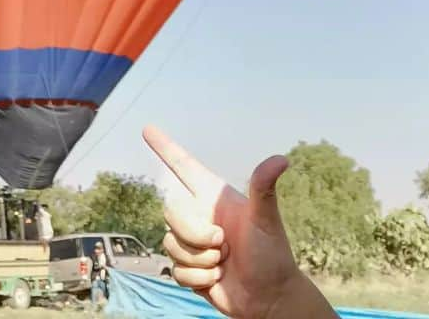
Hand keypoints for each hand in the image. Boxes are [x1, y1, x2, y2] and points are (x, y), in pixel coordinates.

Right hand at [143, 125, 334, 318]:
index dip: (165, 147)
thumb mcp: (266, 219)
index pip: (184, 166)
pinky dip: (198, 278)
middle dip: (194, 232)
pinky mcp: (189, 268)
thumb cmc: (272, 255)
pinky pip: (176, 270)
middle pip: (171, 211)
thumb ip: (263, 188)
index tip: (147, 129)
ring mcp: (192, 242)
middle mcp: (200, 215)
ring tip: (222, 262)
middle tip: (222, 242)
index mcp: (214, 197)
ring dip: (199, 260)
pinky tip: (217, 279)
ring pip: (171, 243)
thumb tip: (281, 159)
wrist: (269, 299)